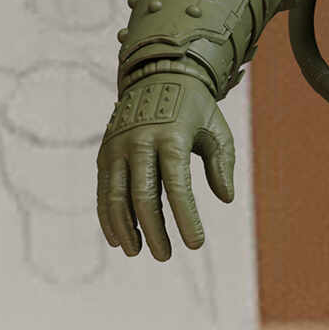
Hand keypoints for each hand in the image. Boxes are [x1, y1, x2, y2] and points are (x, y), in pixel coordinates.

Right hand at [96, 72, 235, 260]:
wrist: (156, 74)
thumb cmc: (194, 108)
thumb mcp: (216, 130)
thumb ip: (222, 164)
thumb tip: (225, 198)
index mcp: (171, 137)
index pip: (177, 186)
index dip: (186, 218)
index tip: (196, 244)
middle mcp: (140, 142)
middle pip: (143, 196)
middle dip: (154, 230)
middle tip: (165, 256)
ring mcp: (118, 147)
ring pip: (116, 196)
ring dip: (126, 228)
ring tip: (137, 251)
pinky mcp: (105, 152)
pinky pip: (103, 190)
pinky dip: (108, 216)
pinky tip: (118, 238)